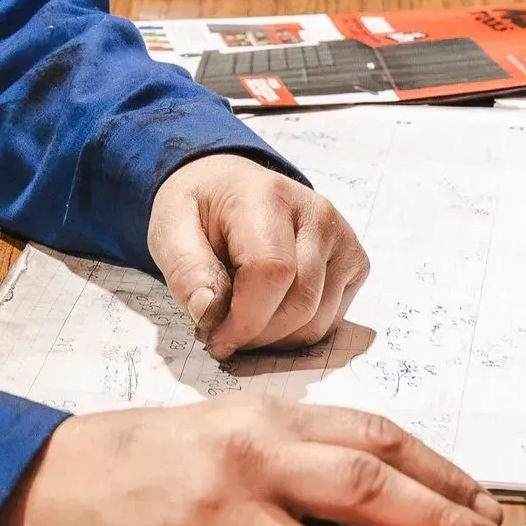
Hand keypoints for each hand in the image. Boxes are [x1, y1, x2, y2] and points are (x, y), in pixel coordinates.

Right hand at [0, 397, 513, 525]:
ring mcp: (223, 520)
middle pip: (369, 488)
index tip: (484, 504)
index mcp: (262, 419)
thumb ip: (288, 456)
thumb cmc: (132, 460)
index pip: (374, 435)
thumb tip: (377, 501)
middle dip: (442, 524)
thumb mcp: (215, 431)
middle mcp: (250, 462)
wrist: (40, 486)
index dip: (439, 472)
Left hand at [149, 155, 366, 358]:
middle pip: (301, 302)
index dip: (245, 319)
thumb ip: (186, 271)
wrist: (227, 187)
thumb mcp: (170, 230)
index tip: (215, 337)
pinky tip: (270, 313)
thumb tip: (209, 314)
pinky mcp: (354, 261)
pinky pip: (331, 319)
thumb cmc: (200, 210)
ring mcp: (342, 238)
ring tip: (243, 322)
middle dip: (258, 335)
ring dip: (277, 339)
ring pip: (319, 320)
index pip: (272, 271)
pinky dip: (297, 331)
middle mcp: (317, 213)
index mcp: (267, 197)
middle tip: (223, 336)